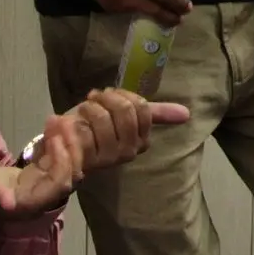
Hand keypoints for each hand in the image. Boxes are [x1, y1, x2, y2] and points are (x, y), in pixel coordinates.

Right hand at [0, 109, 88, 222]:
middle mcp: (38, 197)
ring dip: (64, 143)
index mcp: (29, 204)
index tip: (56, 138)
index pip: (59, 184)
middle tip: (63, 121)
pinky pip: (50, 159)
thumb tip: (9, 202)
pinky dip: (53, 142)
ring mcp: (36, 186)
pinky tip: (50, 124)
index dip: (62, 162)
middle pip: (68, 175)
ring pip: (62, 165)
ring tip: (57, 118)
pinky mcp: (31, 176)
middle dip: (70, 149)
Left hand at [66, 87, 191, 173]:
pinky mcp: (87, 159)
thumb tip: (187, 113)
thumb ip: (156, 113)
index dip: (124, 95)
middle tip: (95, 99)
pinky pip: (85, 127)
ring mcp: (109, 157)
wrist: (65, 144)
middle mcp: (129, 152)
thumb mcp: (125, 113)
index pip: (141, 106)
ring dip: (90, 106)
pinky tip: (72, 121)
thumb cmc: (96, 125)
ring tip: (84, 109)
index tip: (110, 96)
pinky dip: (77, 117)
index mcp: (142, 140)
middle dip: (107, 97)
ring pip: (104, 116)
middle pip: (125, 110)